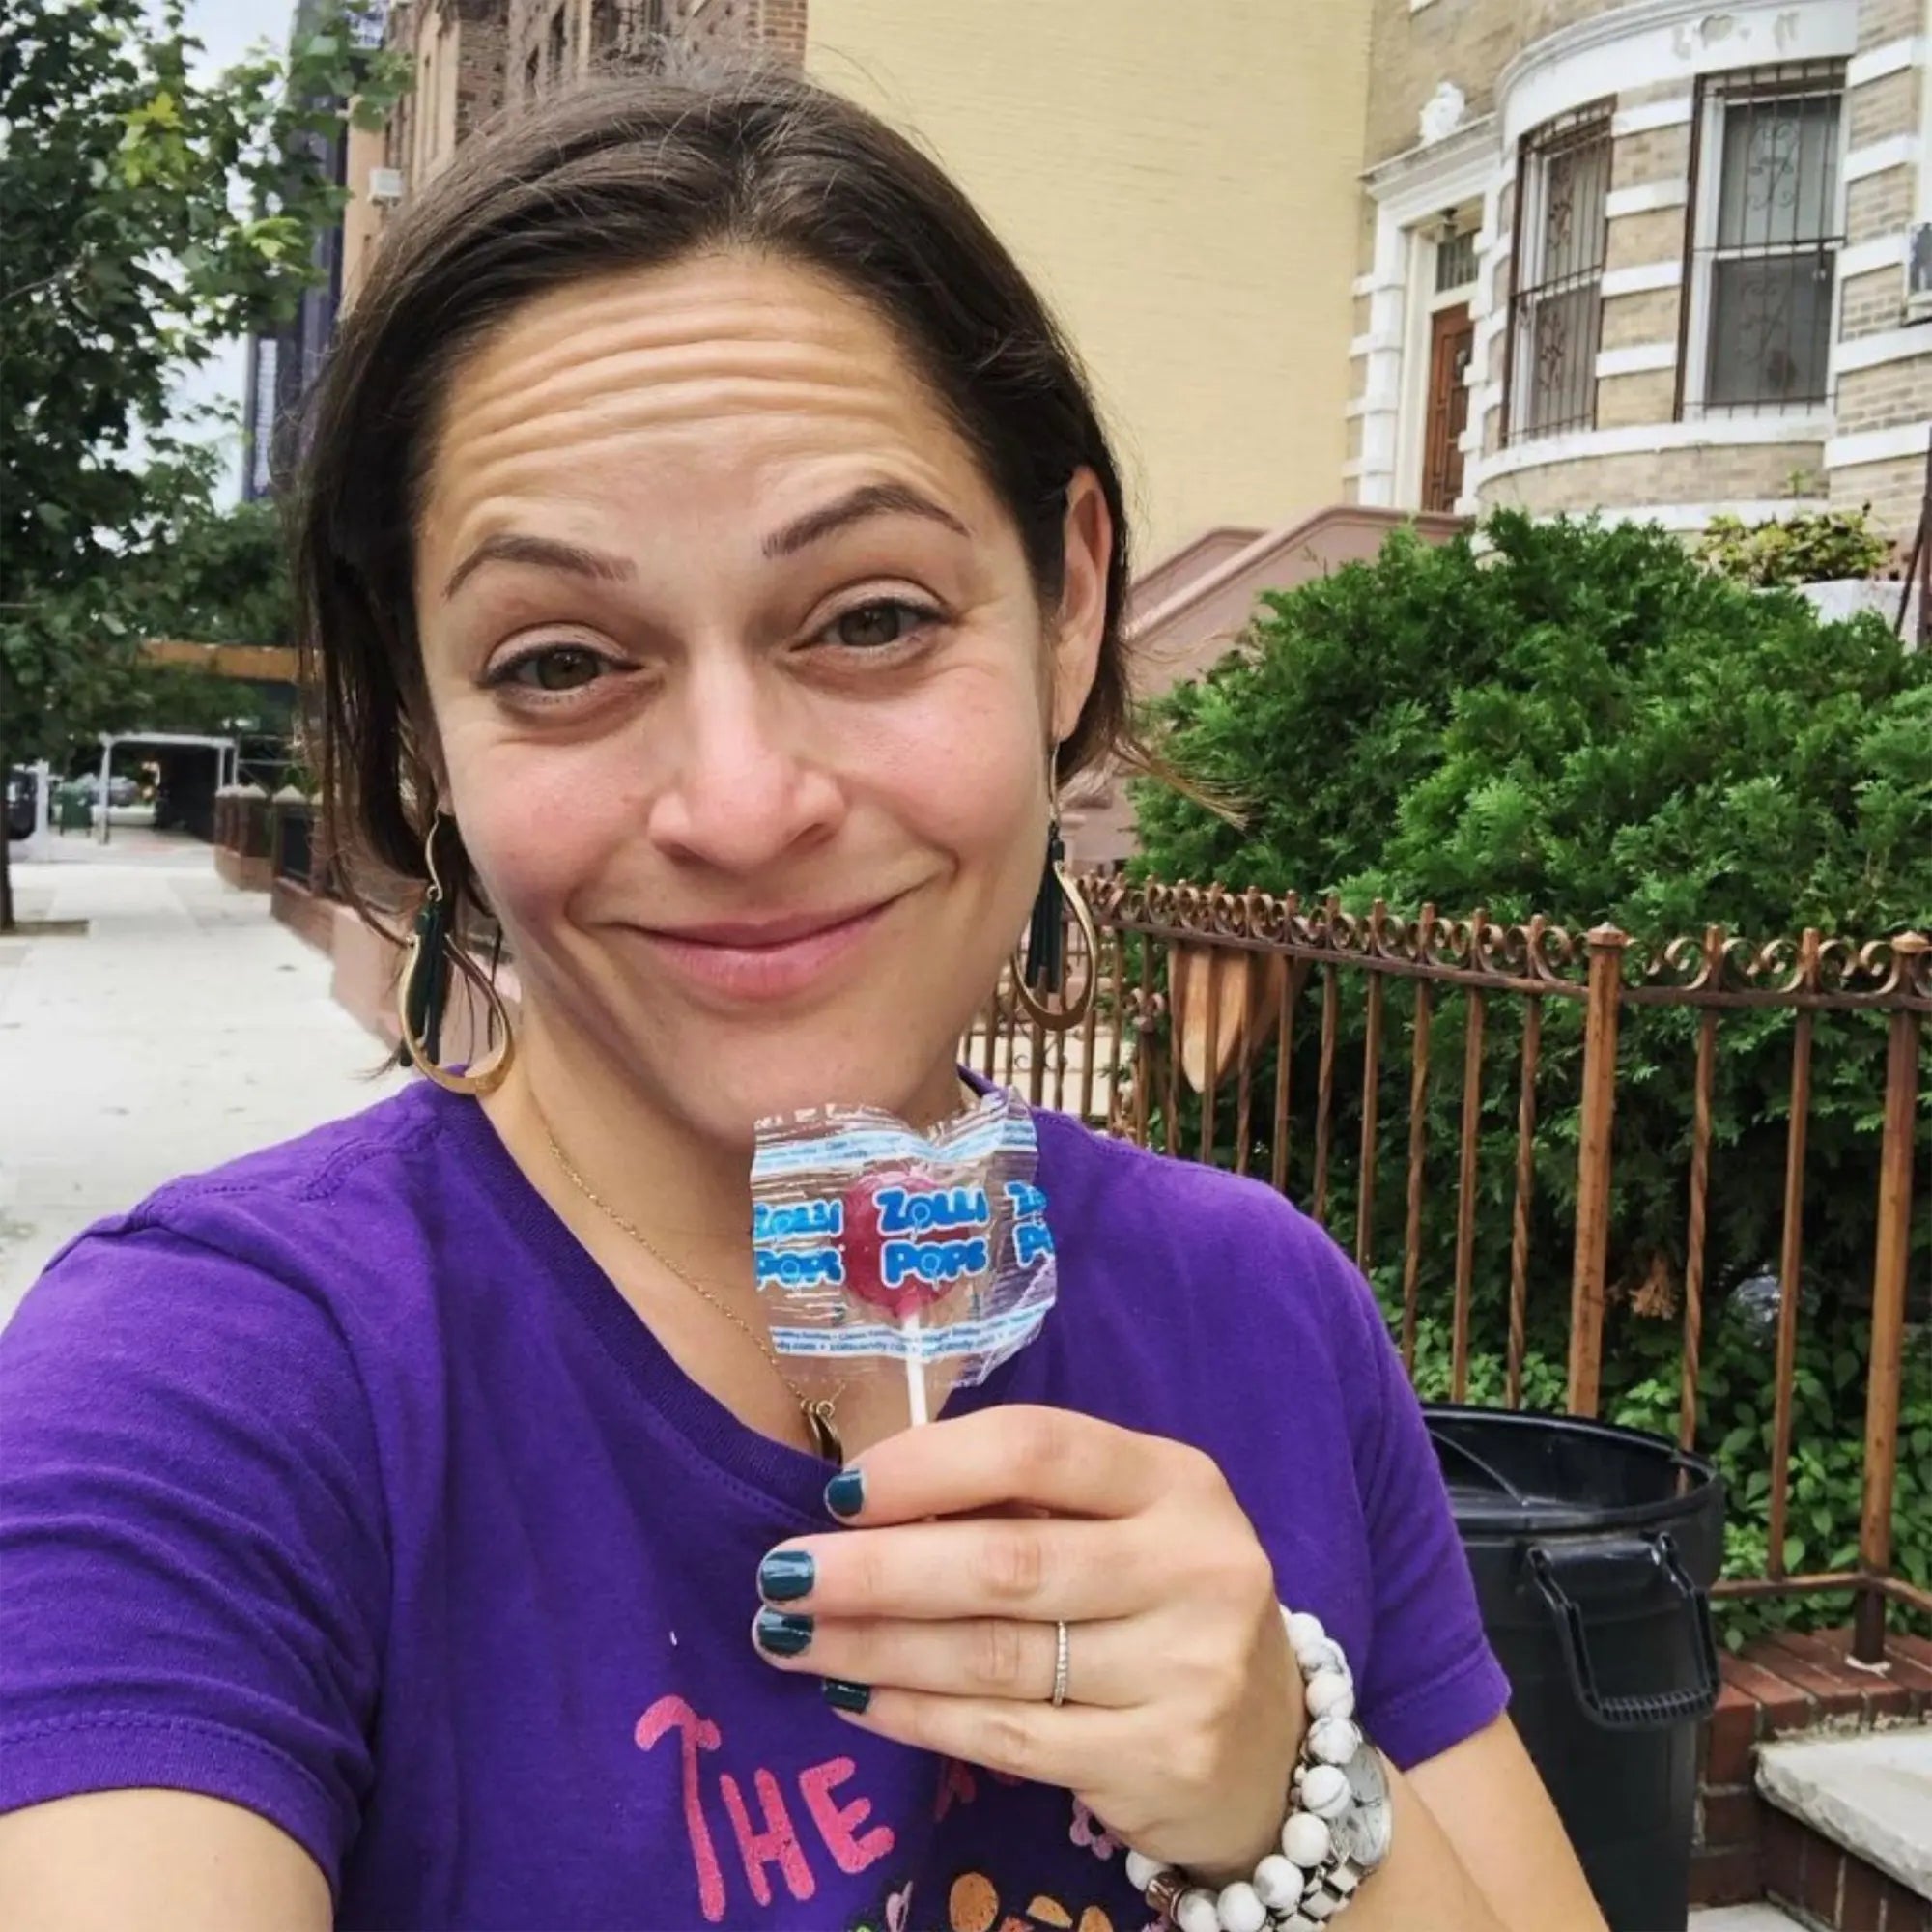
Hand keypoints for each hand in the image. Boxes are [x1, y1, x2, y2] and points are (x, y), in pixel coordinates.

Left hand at [752, 1405, 1301, 1879]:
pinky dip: (916, 1715)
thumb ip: (1027, 1505)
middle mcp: (1194, 1566)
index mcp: (1177, 1481)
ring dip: (874, 1646)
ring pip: (995, 1657)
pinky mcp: (1161, 1760)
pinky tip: (854, 1697)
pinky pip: (1007, 1736)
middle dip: (875, 1570)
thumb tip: (863, 1504)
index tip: (838, 1491)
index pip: (1039, 1448)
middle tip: (778, 1575)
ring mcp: (1187, 1670)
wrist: (1275, 1748)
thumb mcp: (1127, 1527)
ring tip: (788, 1637)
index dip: (929, 1466)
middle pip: (1006, 1563)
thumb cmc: (1162, 1604)